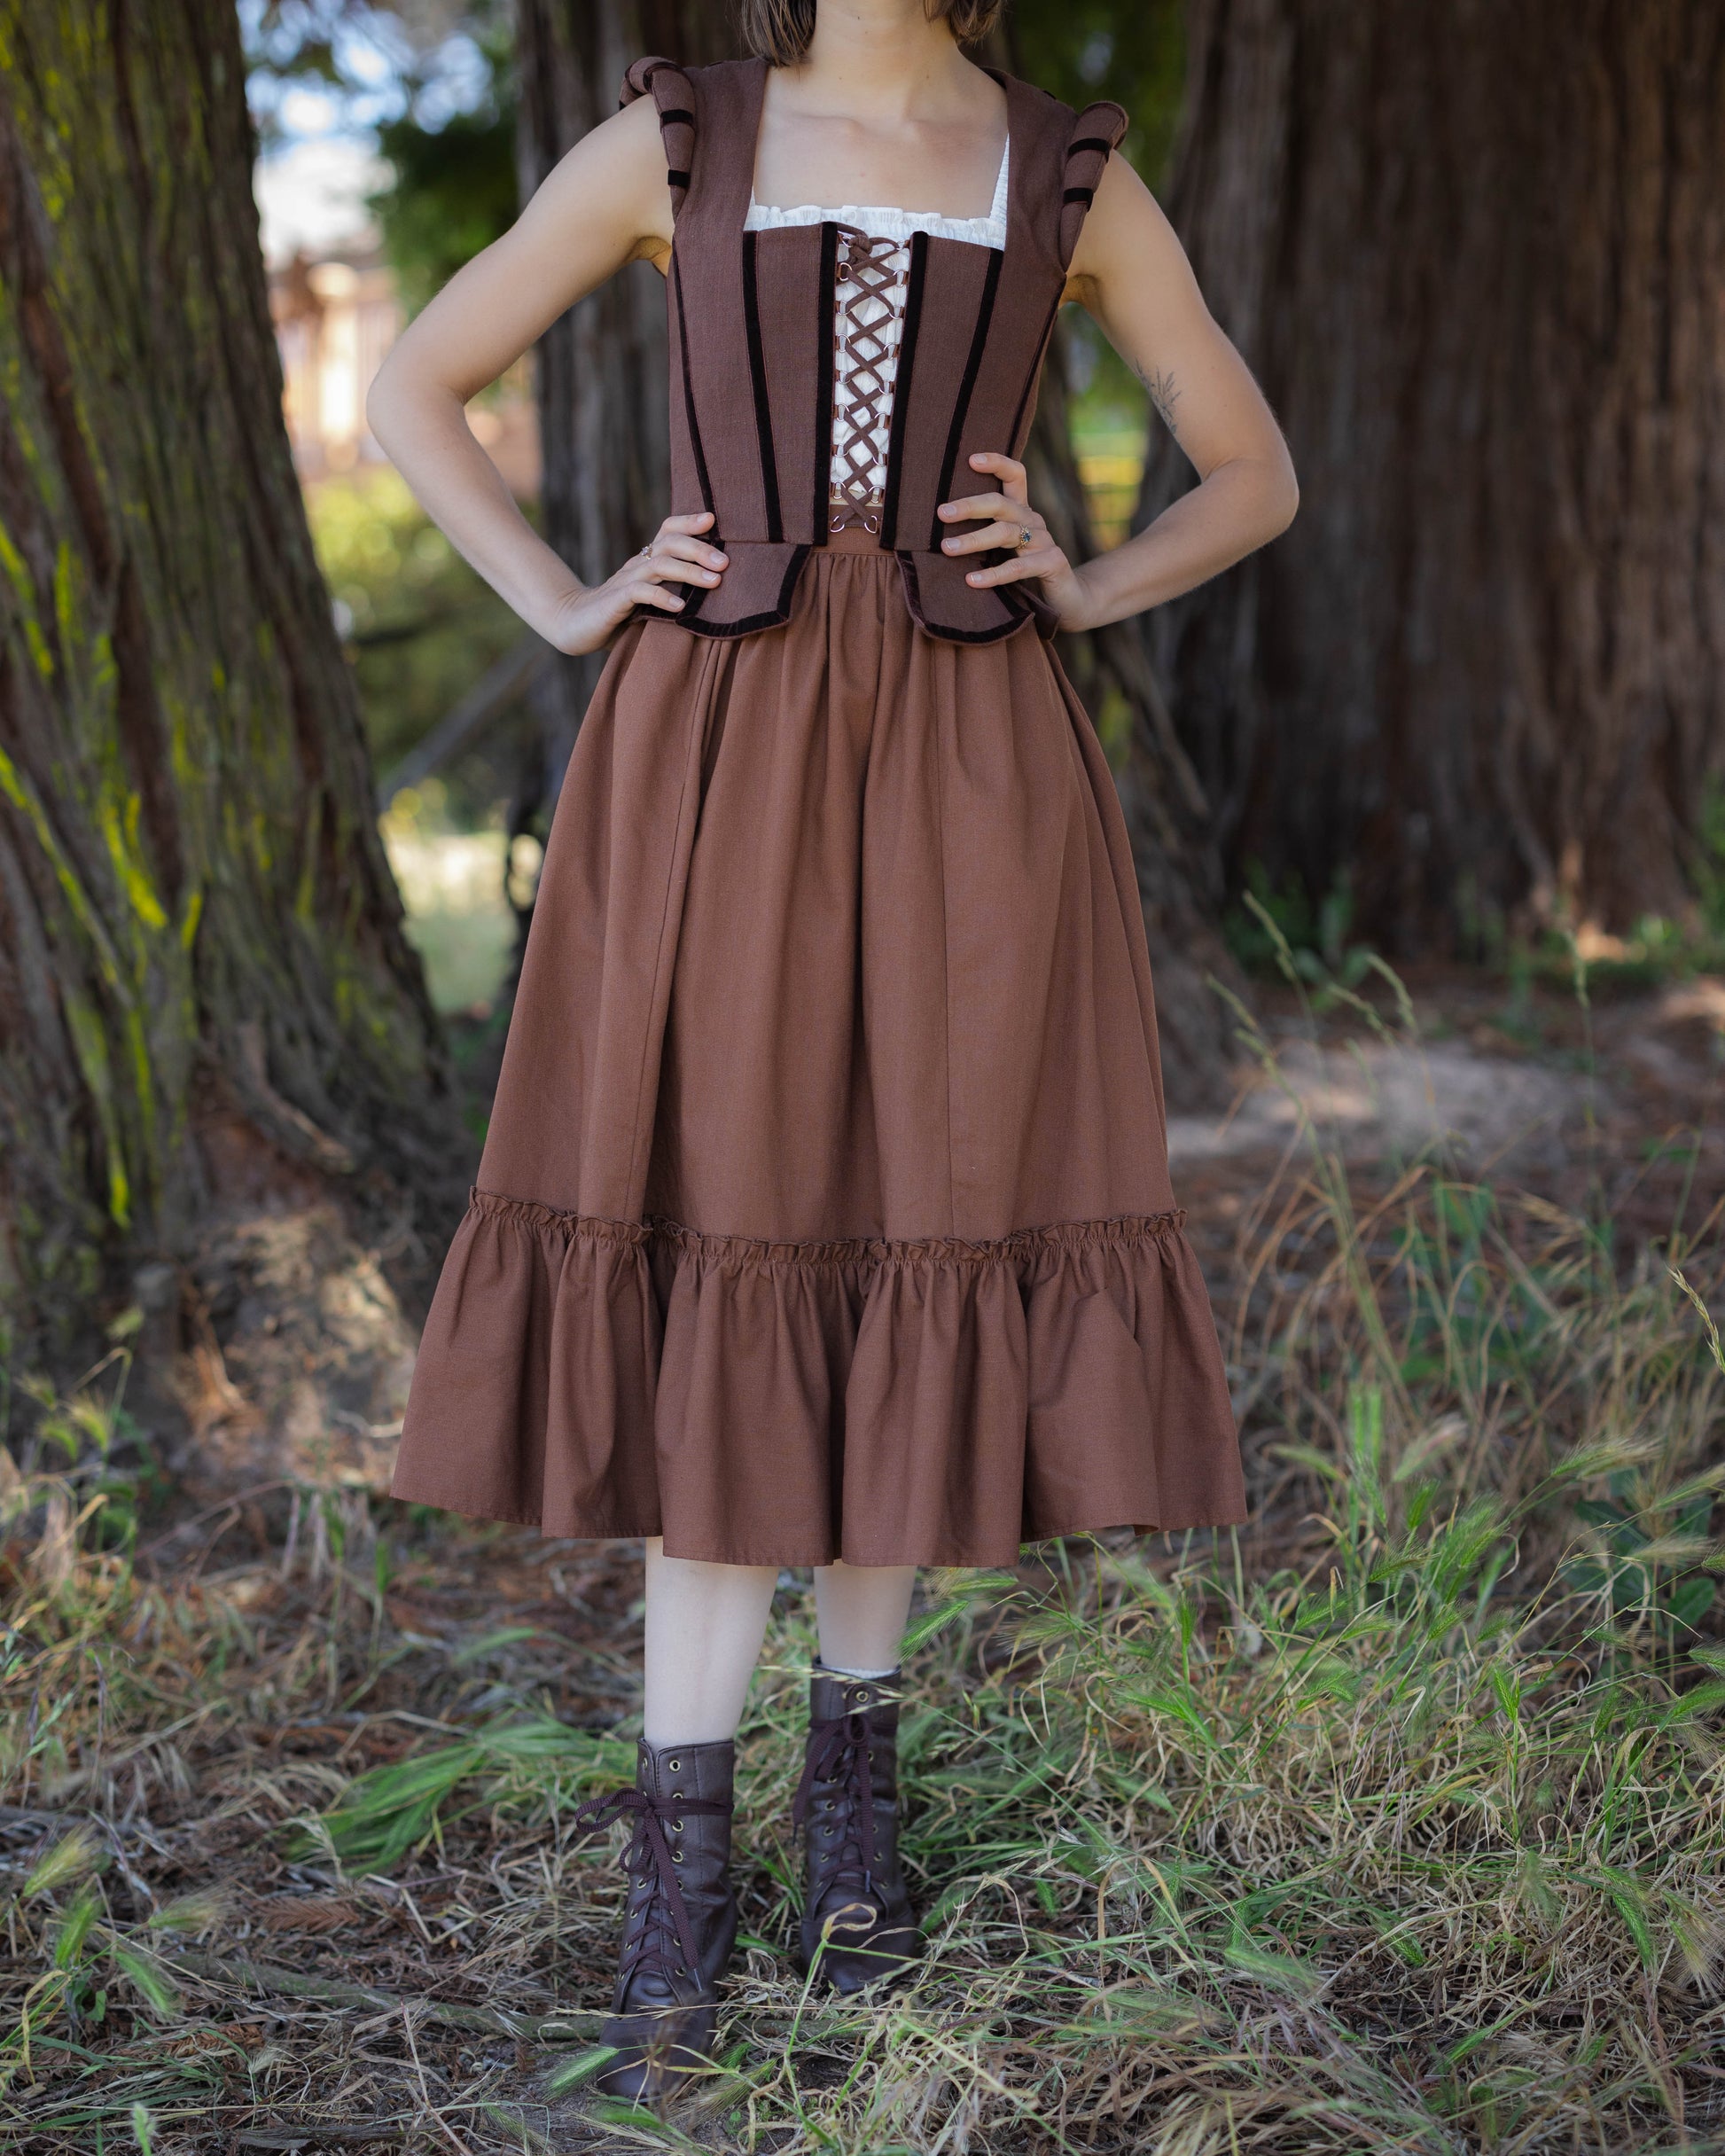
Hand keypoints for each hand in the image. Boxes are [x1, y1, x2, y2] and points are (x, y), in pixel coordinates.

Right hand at [543, 511, 727, 654]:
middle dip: (699, 549)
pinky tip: (680, 607)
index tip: (714, 519)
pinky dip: (662, 597)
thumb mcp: (652, 598)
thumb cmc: (621, 614)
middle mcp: (638, 564)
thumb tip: (716, 588)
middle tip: (724, 562)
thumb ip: (676, 590)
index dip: (689, 521)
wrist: (575, 624)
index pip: (668, 530)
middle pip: (669, 543)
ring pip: (659, 565)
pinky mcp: (615, 601)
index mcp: (646, 560)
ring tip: (713, 581)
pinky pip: (640, 593)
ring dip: (688, 571)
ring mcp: (625, 581)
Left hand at [936, 452, 1090, 629]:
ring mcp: (1045, 541)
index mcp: (1022, 511)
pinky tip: (972, 581)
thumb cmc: (1026, 572)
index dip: (996, 463)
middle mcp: (1034, 520)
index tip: (970, 460)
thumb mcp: (1006, 549)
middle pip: (1001, 503)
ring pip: (1005, 533)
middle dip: (969, 506)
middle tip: (941, 513)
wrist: (1068, 598)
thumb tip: (940, 530)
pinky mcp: (1052, 563)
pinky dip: (994, 574)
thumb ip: (984, 535)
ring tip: (947, 548)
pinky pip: (1018, 568)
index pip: (1015, 475)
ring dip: (973, 540)